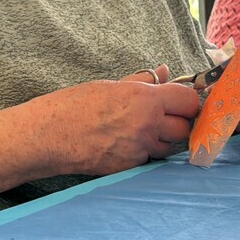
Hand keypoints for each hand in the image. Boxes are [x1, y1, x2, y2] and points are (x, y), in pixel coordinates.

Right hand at [37, 68, 198, 175]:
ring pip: (168, 146)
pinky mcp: (130, 167)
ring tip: (139, 129)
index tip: (180, 101)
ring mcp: (140, 149)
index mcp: (145, 99)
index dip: (187, 101)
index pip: (189, 101)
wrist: (50, 136)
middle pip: (184, 128)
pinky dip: (143, 152)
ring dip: (162, 139)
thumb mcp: (111, 85)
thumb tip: (164, 71)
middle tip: (163, 116)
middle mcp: (148, 125)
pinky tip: (125, 143)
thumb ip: (142, 81)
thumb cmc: (75, 105)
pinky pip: (148, 159)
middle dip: (177, 122)